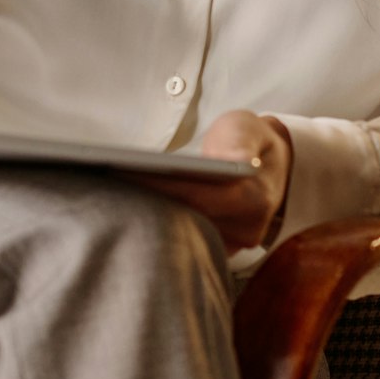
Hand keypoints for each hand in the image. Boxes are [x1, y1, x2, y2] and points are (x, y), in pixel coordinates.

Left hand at [125, 110, 292, 253]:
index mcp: (253, 197)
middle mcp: (245, 229)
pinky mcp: (221, 250)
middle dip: (149, 204)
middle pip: (187, 221)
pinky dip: (162, 226)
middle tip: (109, 188)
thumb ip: (241, 140)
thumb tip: (237, 159)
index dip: (162, 186)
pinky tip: (136, 210)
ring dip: (152, 218)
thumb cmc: (250, 141)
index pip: (198, 196)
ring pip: (184, 235)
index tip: (128, 175)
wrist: (270, 165)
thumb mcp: (247, 128)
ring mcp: (233, 244)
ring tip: (115, 199)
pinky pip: (188, 242)